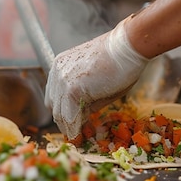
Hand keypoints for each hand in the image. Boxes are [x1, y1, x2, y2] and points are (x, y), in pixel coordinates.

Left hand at [45, 18, 149, 138]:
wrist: (127, 47)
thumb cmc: (119, 62)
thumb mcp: (96, 81)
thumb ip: (85, 97)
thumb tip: (81, 118)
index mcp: (60, 66)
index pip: (54, 96)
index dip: (64, 111)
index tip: (74, 122)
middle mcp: (56, 72)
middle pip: (53, 106)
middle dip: (65, 120)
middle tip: (78, 131)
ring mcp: (62, 81)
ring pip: (60, 114)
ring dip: (71, 126)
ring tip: (82, 133)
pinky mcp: (71, 90)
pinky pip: (70, 117)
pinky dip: (76, 128)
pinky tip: (84, 131)